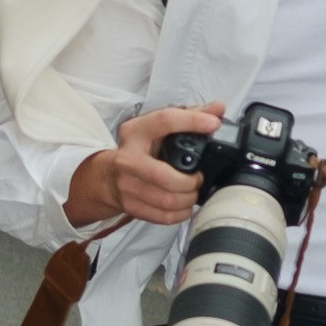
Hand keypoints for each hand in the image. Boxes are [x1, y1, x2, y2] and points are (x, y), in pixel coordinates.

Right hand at [66, 104, 223, 230]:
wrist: (107, 177)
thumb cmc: (138, 149)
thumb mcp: (156, 128)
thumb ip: (189, 116)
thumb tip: (217, 108)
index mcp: (136, 132)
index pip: (164, 121)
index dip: (192, 121)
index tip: (214, 124)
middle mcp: (128, 158)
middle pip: (164, 175)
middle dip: (190, 181)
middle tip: (198, 178)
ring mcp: (127, 185)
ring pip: (167, 200)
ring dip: (188, 198)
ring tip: (193, 192)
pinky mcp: (130, 206)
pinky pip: (163, 216)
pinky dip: (181, 213)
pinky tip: (184, 205)